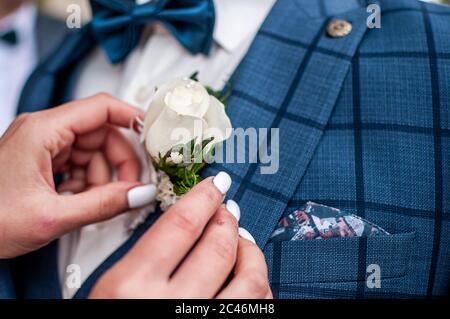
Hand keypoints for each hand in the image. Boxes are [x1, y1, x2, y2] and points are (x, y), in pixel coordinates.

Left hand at [0, 94, 153, 258]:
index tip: (154, 133)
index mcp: (42, 131)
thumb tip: (140, 194)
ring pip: (93, 152)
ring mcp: (43, 146)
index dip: (132, 117)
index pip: (100, 108)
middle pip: (101, 133)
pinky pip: (80, 165)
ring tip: (92, 203)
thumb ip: (103, 205)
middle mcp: (43, 132)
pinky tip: (77, 202)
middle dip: (119, 162)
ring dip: (102, 178)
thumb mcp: (52, 217)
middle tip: (129, 188)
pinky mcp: (43, 161)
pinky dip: (87, 183)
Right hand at [90, 174, 271, 298]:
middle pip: (219, 245)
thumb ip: (147, 260)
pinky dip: (260, 288)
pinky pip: (259, 309)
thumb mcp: (111, 293)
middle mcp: (167, 307)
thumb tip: (191, 226)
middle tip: (227, 210)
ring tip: (243, 242)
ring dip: (251, 252)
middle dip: (228, 220)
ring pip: (250, 278)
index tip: (216, 184)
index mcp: (130, 288)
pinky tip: (249, 278)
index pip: (181, 223)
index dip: (204, 196)